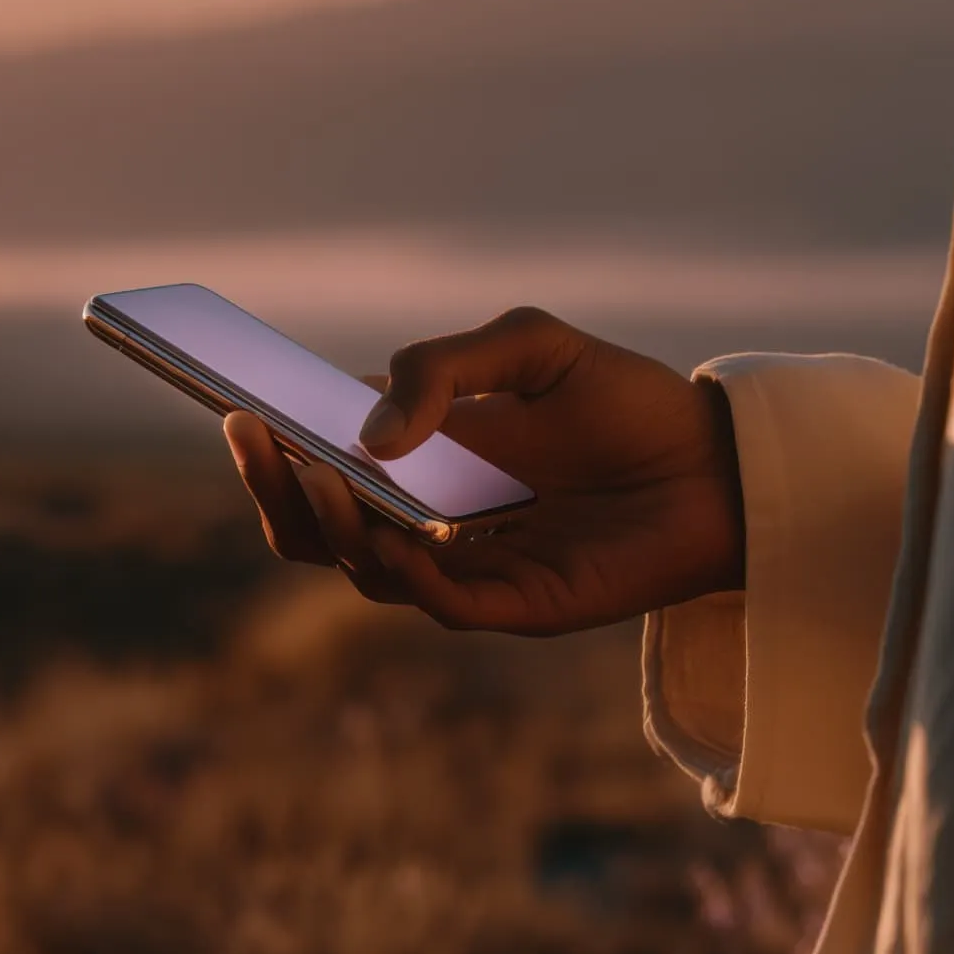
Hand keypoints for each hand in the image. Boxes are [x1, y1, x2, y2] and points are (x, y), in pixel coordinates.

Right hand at [223, 307, 744, 635]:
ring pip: (361, 567)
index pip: (320, 461)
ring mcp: (466, 565)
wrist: (718, 462)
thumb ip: (446, 367)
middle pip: (317, 527)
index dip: (272, 442)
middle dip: (271, 487)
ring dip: (328, 524)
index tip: (234, 404)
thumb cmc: (626, 402)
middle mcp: (429, 517)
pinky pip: (436, 600)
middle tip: (250, 437)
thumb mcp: (531, 347)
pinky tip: (388, 528)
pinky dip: (400, 568)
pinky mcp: (514, 606)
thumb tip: (371, 435)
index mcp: (422, 457)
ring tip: (316, 473)